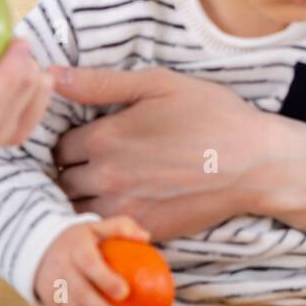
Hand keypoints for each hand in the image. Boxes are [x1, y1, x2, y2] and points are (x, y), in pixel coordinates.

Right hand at [0, 31, 55, 148]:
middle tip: (22, 41)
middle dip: (22, 77)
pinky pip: (31, 122)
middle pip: (6, 116)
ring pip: (23, 119)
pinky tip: (42, 72)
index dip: (4, 83)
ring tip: (25, 52)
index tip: (14, 44)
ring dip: (33, 84)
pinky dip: (42, 98)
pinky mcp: (6, 138)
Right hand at [33, 214, 150, 305]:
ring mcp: (56, 290)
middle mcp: (63, 270)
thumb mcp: (97, 227)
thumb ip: (121, 228)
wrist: (41, 251)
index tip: (125, 292)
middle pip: (81, 294)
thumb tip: (146, 237)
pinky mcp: (53, 305)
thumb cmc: (79, 241)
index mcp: (76, 249)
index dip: (105, 278)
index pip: (89, 264)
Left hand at [47, 64, 287, 239]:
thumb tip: (51, 74)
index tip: (86, 137)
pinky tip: (120, 206)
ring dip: (80, 198)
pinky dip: (102, 221)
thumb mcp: (158, 84)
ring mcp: (123, 208)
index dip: (71, 139)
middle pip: (61, 178)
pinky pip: (103, 231)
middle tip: (91, 161)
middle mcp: (105, 177)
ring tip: (101, 186)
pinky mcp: (142, 231)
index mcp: (104, 137)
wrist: (254, 163)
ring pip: (75, 208)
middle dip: (70, 168)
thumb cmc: (210, 115)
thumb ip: (100, 82)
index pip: (59, 143)